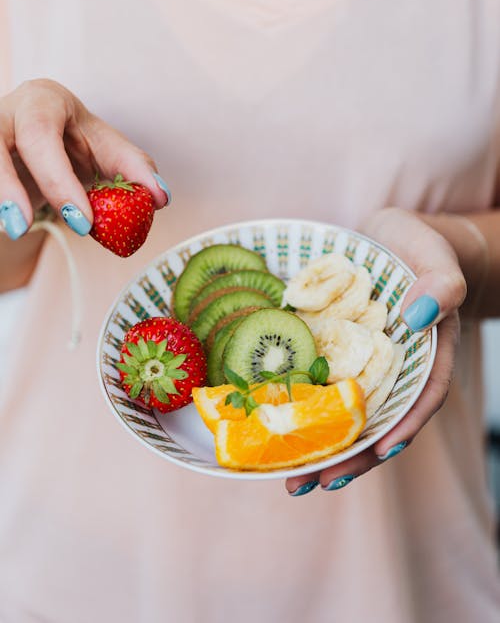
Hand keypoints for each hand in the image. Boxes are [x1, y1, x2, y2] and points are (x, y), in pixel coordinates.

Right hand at [0, 78, 169, 239]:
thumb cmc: (74, 143)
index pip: (41, 133)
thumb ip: (133, 168)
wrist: (40, 146)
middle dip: (11, 188)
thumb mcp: (106, 149)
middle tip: (27, 228)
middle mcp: (6, 112)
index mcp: (43, 101)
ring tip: (16, 230)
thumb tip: (161, 197)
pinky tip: (9, 225)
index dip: (59, 181)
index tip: (84, 223)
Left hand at [286, 207, 465, 496]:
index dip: (404, 426)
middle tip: (315, 483)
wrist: (390, 240)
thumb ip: (441, 282)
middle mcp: (395, 368)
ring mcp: (363, 364)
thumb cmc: (419, 247)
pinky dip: (302, 409)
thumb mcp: (435, 257)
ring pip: (345, 413)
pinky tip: (274, 427)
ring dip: (320, 447)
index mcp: (427, 353)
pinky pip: (319, 385)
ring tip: (289, 477)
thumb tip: (420, 315)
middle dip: (350, 457)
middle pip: (378, 421)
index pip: (422, 396)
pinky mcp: (334, 353)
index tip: (381, 451)